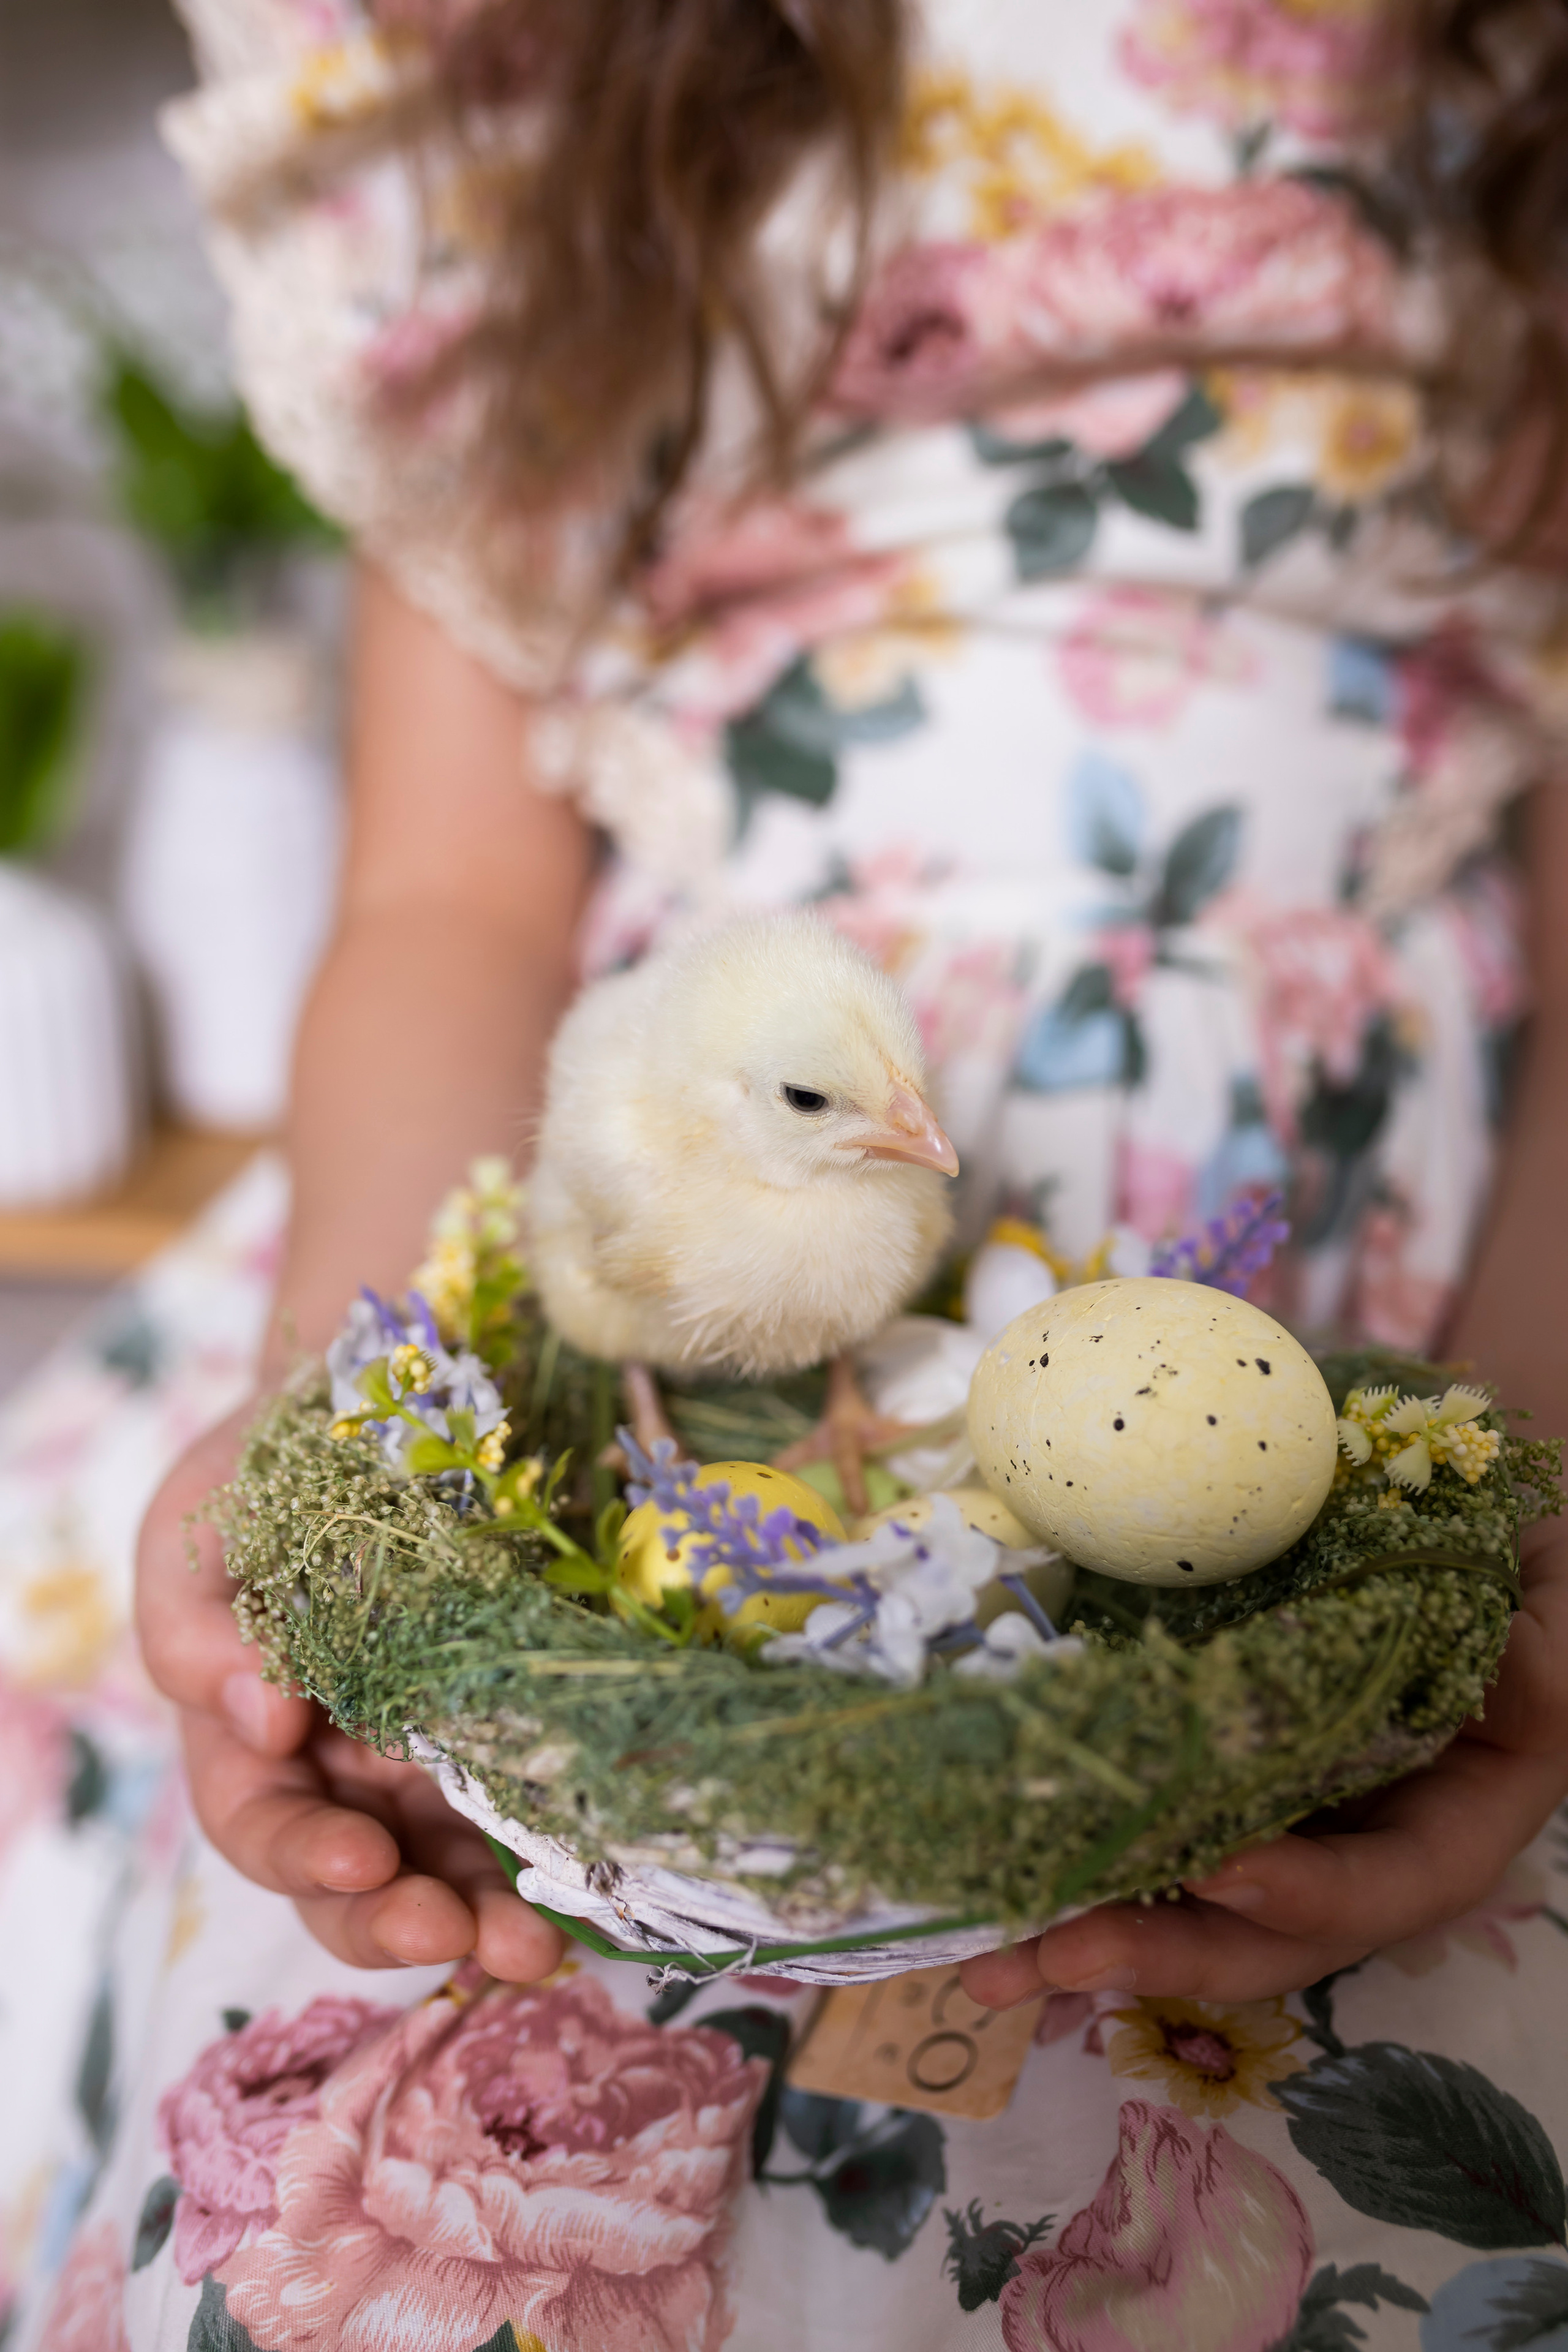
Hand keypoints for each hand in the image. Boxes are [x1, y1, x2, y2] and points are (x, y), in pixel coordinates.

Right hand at [135, 1403, 565, 1981]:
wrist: (374, 1408)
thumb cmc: (263, 1478)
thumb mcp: (198, 1529)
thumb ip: (198, 1625)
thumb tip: (261, 1711)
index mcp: (253, 1738)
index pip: (261, 1824)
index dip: (301, 1855)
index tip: (358, 1856)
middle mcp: (342, 1775)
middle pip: (357, 1883)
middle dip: (399, 1919)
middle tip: (450, 1928)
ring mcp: (434, 1765)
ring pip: (453, 1872)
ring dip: (490, 1921)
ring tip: (536, 1946)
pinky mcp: (515, 1736)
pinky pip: (534, 1816)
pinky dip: (561, 1863)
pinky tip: (600, 1889)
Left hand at [962, 1527, 1567, 2007]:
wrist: (1453, 1528)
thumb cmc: (1512, 1561)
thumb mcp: (1556, 1607)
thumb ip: (1549, 1661)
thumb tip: (1526, 1678)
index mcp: (1451, 1820)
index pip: (1387, 1885)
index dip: (1309, 1893)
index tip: (1223, 1870)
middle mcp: (1354, 1845)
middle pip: (1262, 1933)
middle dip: (1161, 1951)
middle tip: (1053, 1956)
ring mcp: (1273, 1821)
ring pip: (1183, 1905)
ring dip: (1084, 1931)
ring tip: (983, 1963)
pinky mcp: (1202, 1775)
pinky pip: (1137, 1829)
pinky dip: (1063, 1855)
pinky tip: (982, 1874)